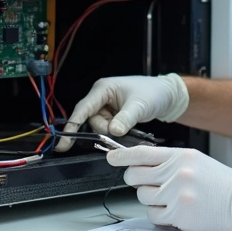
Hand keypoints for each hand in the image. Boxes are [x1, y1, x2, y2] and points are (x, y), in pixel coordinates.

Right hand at [55, 74, 188, 151]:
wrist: (167, 96)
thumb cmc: (154, 92)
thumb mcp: (140, 106)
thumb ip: (125, 119)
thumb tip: (113, 131)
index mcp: (103, 89)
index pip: (83, 109)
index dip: (72, 125)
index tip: (64, 141)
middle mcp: (101, 97)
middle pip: (91, 121)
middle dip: (103, 129)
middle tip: (120, 131)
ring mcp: (106, 107)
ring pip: (99, 127)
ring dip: (111, 132)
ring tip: (128, 127)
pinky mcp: (113, 115)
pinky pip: (107, 128)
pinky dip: (115, 132)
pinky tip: (125, 130)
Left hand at [106, 146, 231, 230]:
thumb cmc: (220, 184)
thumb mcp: (196, 161)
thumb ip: (169, 161)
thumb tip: (141, 164)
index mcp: (181, 156)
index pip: (142, 153)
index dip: (122, 155)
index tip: (110, 156)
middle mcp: (177, 173)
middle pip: (134, 175)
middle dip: (136, 180)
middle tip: (147, 182)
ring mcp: (176, 194)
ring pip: (142, 196)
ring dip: (151, 199)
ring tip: (171, 198)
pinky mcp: (178, 215)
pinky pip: (153, 215)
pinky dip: (160, 215)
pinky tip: (175, 210)